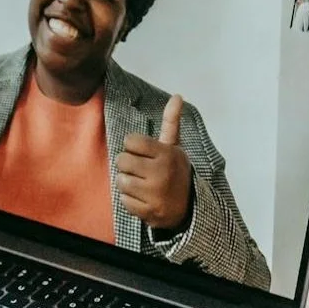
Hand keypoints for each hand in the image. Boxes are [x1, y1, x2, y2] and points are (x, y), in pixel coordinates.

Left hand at [115, 95, 193, 230]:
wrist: (188, 207)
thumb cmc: (175, 172)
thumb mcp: (174, 147)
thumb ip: (171, 122)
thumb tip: (177, 96)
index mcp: (166, 154)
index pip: (131, 141)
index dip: (133, 146)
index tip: (142, 152)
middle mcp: (160, 173)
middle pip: (121, 160)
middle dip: (127, 165)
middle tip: (140, 169)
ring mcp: (154, 194)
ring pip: (120, 180)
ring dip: (127, 182)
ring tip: (140, 184)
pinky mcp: (148, 211)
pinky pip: (123, 200)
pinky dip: (129, 200)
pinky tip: (142, 198)